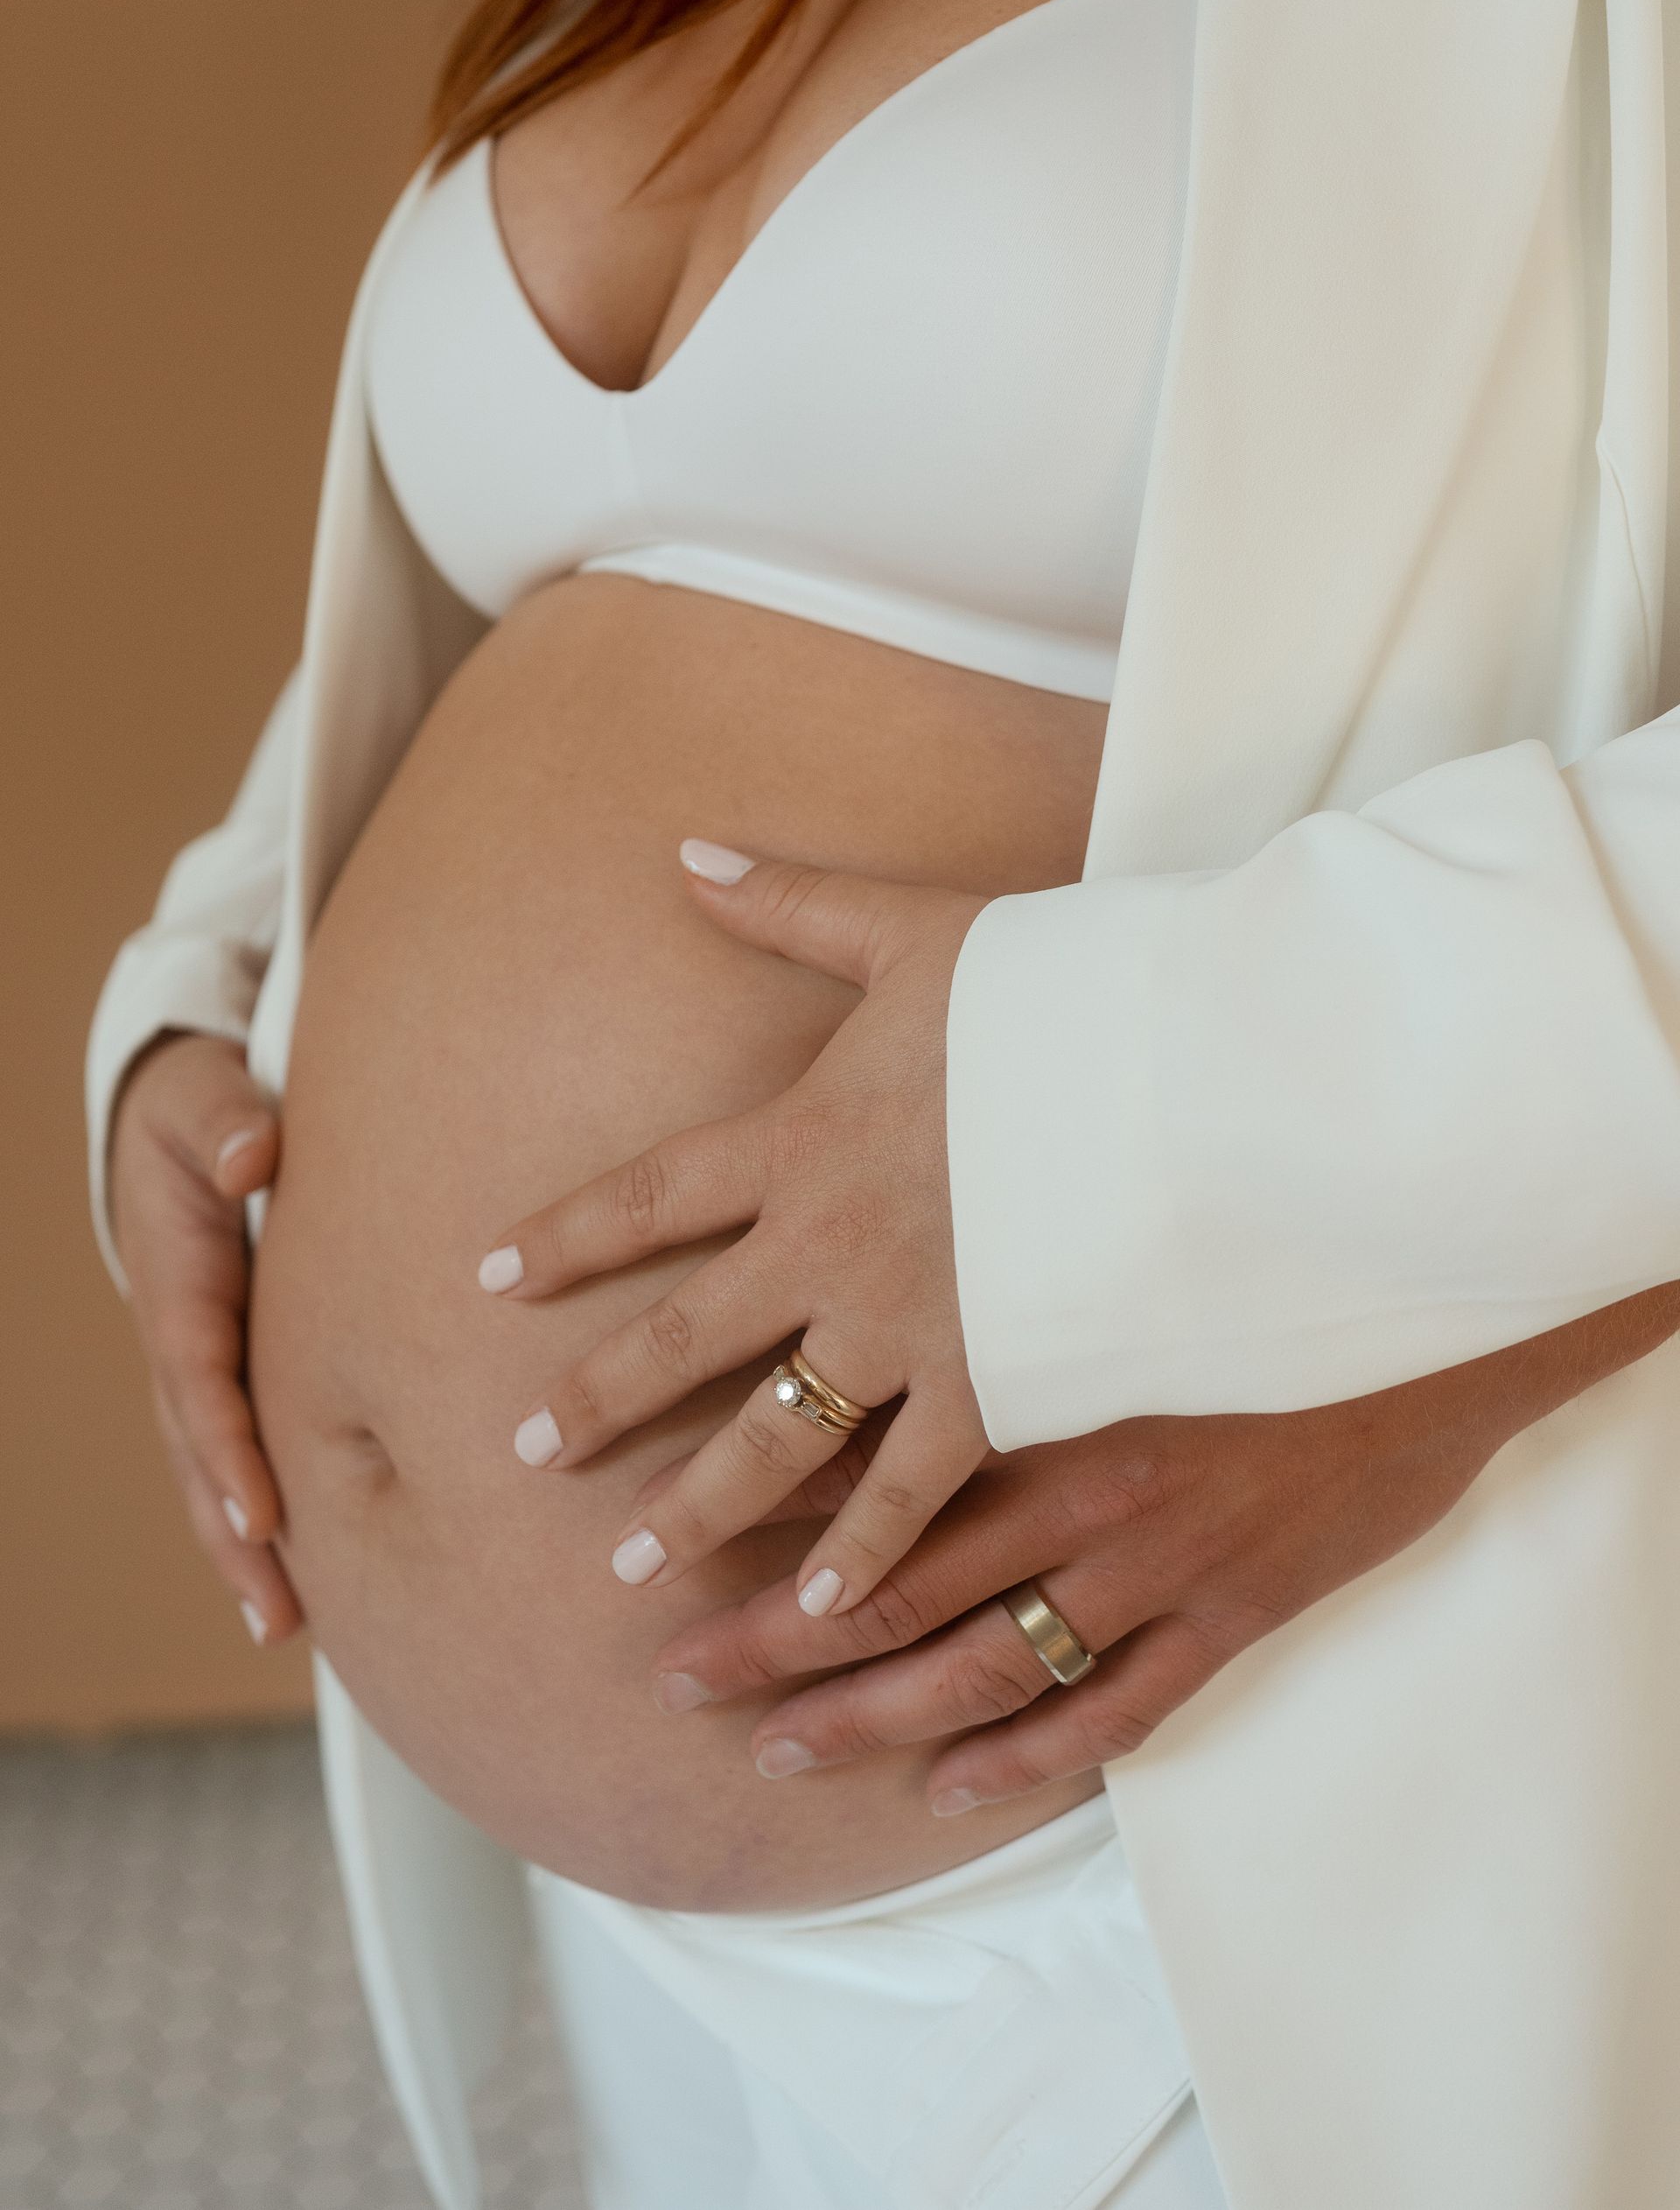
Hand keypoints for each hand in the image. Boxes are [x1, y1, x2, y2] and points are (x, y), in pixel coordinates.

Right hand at [109, 1032, 302, 1644]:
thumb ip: (224, 1120)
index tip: (260, 1511)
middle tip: (277, 1612)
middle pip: (200, 1453)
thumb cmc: (199, 1110)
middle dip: (233, 1534)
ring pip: (212, 1472)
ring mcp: (199, 1365)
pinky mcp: (228, 1373)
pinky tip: (295, 1586)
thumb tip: (251, 1155)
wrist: (171, 1122)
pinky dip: (256, 1519)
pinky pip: (238, 1453)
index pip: (201, 1379)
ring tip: (282, 1626)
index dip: (227, 1447)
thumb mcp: (204, 1098)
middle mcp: (182, 1339)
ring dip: (242, 1550)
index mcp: (181, 1282)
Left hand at [481, 839, 989, 1614]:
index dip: (569, 1234)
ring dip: (698, 1501)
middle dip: (602, 1394)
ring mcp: (907, 1325)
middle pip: (687, 1334)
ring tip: (631, 1564)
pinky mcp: (992, 1382)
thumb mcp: (913, 928)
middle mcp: (831, 1243)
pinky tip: (815, 1607)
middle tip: (527, 1453)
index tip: (491, 1274)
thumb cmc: (1054, 989)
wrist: (1177, 1066)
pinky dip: (858, 1551)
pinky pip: (907, 1488)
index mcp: (804, 1136)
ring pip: (773, 1433)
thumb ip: (793, 903)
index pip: (652, 1195)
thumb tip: (686, 853)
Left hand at [637, 1281, 1679, 1810]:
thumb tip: (870, 1182)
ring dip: (868, 1717)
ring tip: (774, 1746)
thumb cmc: (1260, 1230)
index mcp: (1026, 1378)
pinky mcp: (1231, 1612)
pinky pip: (1113, 1713)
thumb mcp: (1106, 1221)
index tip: (656, 1538)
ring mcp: (1151, 1559)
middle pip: (887, 1585)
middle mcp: (1070, 1480)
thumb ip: (978, 1214)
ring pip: (979, 1668)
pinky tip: (947, 1790)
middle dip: (769, 1638)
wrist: (1437, 1297)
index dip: (750, 1510)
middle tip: (670, 1676)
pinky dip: (1023, 1760)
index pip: (856, 1462)